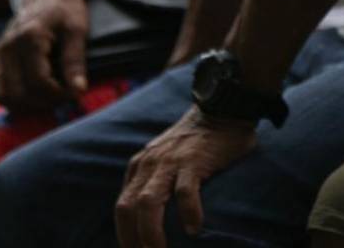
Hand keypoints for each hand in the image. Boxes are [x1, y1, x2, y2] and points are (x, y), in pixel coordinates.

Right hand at [0, 0, 88, 110]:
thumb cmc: (66, 8)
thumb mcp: (78, 30)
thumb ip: (75, 60)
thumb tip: (78, 90)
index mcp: (29, 37)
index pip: (39, 81)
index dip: (59, 94)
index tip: (76, 92)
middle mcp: (8, 47)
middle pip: (19, 93)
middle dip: (44, 102)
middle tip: (64, 96)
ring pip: (2, 96)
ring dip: (26, 105)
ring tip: (49, 98)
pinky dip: (12, 99)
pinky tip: (33, 95)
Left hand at [115, 108, 255, 247]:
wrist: (222, 108)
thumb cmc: (199, 141)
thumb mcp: (166, 157)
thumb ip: (157, 179)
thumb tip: (156, 214)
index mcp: (140, 166)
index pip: (121, 206)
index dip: (124, 233)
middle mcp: (149, 164)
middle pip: (128, 208)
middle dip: (131, 238)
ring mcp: (170, 162)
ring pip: (148, 203)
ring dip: (150, 232)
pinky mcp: (193, 161)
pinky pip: (185, 192)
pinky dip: (188, 213)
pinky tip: (194, 229)